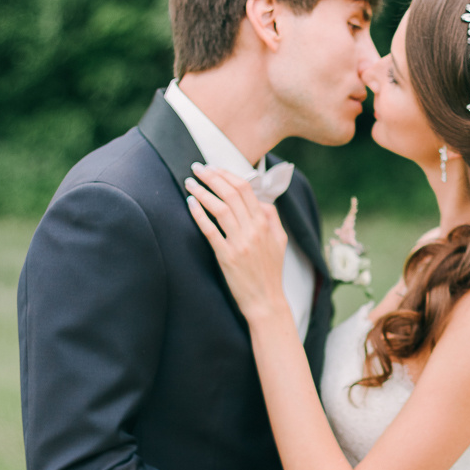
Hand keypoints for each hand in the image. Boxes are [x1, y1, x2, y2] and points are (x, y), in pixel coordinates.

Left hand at [185, 165, 287, 320]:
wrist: (266, 301)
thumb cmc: (270, 272)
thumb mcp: (280, 241)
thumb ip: (271, 218)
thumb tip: (259, 199)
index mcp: (266, 224)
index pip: (246, 189)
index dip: (227, 174)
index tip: (214, 168)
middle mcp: (254, 230)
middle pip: (231, 193)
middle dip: (212, 176)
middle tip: (197, 168)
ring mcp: (240, 243)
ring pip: (220, 208)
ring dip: (202, 191)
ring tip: (190, 182)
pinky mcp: (227, 256)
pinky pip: (210, 230)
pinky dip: (199, 213)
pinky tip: (190, 203)